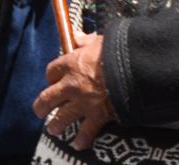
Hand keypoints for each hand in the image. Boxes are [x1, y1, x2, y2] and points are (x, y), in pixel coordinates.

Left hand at [33, 32, 113, 150]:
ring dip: (56, 126)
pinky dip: (82, 139)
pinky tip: (79, 143)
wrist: (137, 67)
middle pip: (46, 99)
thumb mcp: (103, 40)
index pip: (51, 71)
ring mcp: (83, 103)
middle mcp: (72, 85)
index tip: (54, 79)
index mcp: (72, 64)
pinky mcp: (97, 116)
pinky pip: (85, 132)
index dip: (52, 76)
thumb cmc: (120, 49)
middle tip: (41, 110)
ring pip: (60, 119)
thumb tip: (76, 36)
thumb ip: (87, 41)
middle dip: (41, 106)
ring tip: (55, 129)